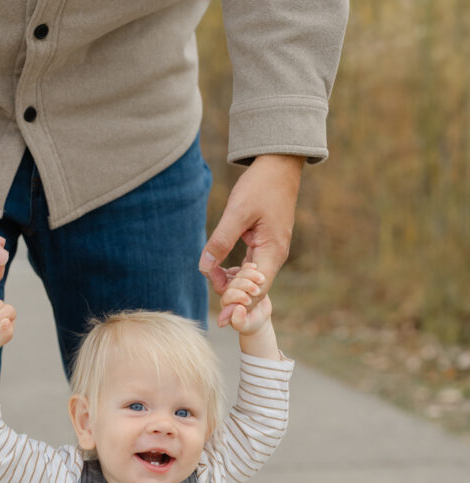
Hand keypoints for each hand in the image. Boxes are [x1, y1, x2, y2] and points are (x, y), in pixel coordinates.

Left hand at [199, 154, 303, 325]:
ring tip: (211, 274)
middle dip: (231, 293)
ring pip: (250, 279)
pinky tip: (218, 269)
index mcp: (273, 252)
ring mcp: (271, 251)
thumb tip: (204, 267)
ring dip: (231, 282)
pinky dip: (235, 271)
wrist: (279, 165)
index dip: (238, 304)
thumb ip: (221, 241)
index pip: (256, 291)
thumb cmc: (261, 185)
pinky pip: (249, 267)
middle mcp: (275, 257)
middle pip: (252, 289)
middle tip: (210, 282)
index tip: (222, 316)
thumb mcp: (238, 211)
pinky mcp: (264, 245)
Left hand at [219, 263, 271, 334]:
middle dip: (245, 285)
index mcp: (226, 303)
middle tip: (256, 291)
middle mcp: (229, 291)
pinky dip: (251, 267)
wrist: (259, 316)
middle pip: (234, 282)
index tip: (249, 301)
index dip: (237, 295)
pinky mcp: (244, 276)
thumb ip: (239, 321)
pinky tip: (257, 268)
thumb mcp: (245, 325)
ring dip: (250, 274)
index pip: (228, 294)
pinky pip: (245, 268)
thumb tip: (238, 309)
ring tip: (261, 280)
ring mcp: (237, 282)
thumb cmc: (250, 323)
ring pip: (239, 273)